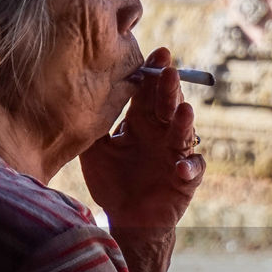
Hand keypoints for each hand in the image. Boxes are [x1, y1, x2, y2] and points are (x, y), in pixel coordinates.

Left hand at [80, 46, 204, 232]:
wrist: (126, 218)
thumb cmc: (112, 181)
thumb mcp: (96, 150)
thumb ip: (92, 124)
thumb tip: (77, 94)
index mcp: (142, 122)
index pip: (150, 92)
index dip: (154, 73)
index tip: (158, 53)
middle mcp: (162, 133)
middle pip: (169, 105)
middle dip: (170, 89)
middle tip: (168, 72)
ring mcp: (177, 154)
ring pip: (185, 132)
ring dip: (185, 122)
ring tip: (184, 111)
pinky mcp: (186, 179)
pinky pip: (193, 170)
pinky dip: (190, 167)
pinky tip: (180, 168)